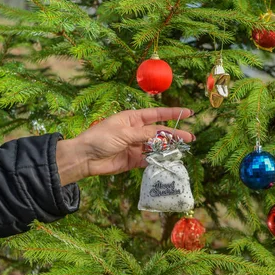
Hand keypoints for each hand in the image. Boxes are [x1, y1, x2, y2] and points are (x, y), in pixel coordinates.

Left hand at [56, 108, 194, 185]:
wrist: (85, 158)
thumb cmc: (100, 139)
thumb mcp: (123, 133)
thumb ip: (143, 134)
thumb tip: (161, 134)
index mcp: (132, 119)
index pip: (157, 114)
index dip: (172, 113)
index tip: (188, 113)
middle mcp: (136, 131)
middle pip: (160, 132)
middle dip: (175, 134)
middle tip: (190, 138)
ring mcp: (136, 146)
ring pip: (157, 146)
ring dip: (168, 148)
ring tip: (181, 150)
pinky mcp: (133, 160)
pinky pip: (149, 160)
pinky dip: (158, 161)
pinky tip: (167, 161)